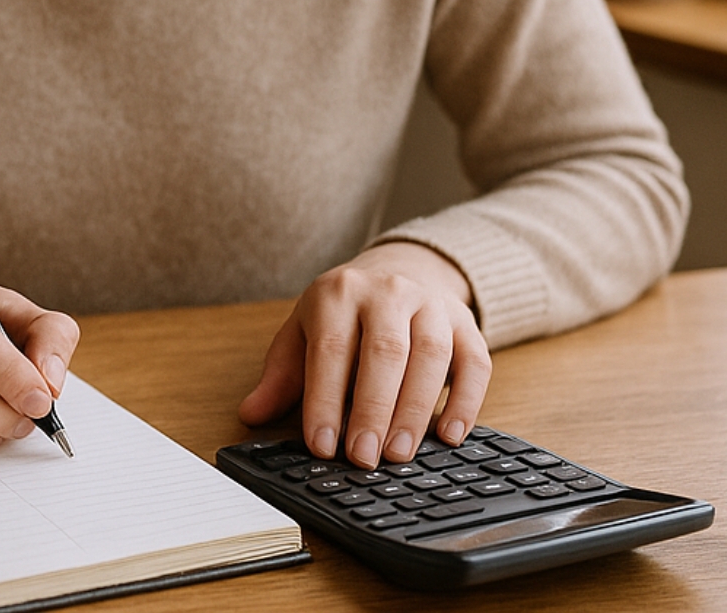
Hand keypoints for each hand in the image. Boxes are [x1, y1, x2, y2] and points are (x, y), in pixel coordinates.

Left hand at [236, 242, 489, 467]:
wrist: (398, 269)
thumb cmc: (344, 314)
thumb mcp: (303, 333)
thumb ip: (281, 376)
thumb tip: (251, 415)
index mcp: (337, 293)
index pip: (331, 349)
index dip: (325, 400)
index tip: (322, 446)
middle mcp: (387, 292)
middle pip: (384, 352)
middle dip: (373, 410)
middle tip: (364, 457)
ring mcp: (431, 304)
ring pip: (431, 355)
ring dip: (415, 410)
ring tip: (399, 454)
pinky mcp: (466, 322)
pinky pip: (475, 361)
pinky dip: (466, 401)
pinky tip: (449, 435)